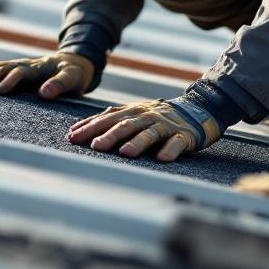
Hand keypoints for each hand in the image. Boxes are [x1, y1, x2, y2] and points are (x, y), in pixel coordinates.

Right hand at [0, 51, 94, 99]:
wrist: (75, 61)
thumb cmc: (75, 73)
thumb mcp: (73, 78)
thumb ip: (60, 84)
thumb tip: (43, 93)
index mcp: (38, 68)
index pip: (18, 73)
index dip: (6, 82)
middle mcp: (26, 64)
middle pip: (2, 68)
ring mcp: (20, 65)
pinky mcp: (17, 68)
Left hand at [66, 99, 222, 161]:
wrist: (196, 110)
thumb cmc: (156, 118)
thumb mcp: (132, 114)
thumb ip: (108, 121)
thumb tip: (74, 131)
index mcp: (132, 111)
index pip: (108, 118)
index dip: (90, 127)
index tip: (73, 137)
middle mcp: (147, 116)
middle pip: (126, 125)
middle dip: (110, 135)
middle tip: (95, 146)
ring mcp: (166, 125)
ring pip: (150, 133)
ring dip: (137, 143)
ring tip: (126, 153)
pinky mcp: (183, 136)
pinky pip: (177, 143)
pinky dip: (170, 150)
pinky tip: (162, 158)